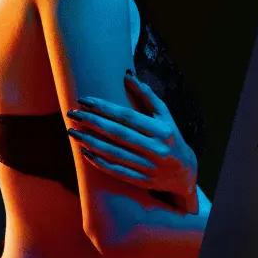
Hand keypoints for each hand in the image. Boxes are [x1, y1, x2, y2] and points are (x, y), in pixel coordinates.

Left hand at [68, 72, 199, 203]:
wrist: (185, 174)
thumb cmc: (171, 139)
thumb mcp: (166, 117)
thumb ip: (147, 96)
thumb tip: (127, 76)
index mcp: (163, 130)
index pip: (128, 116)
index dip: (104, 107)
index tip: (84, 100)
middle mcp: (157, 148)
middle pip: (118, 133)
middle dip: (92, 122)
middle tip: (72, 114)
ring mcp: (150, 166)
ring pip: (114, 153)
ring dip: (90, 142)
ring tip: (73, 132)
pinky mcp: (142, 181)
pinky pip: (116, 171)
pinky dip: (99, 162)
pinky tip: (85, 153)